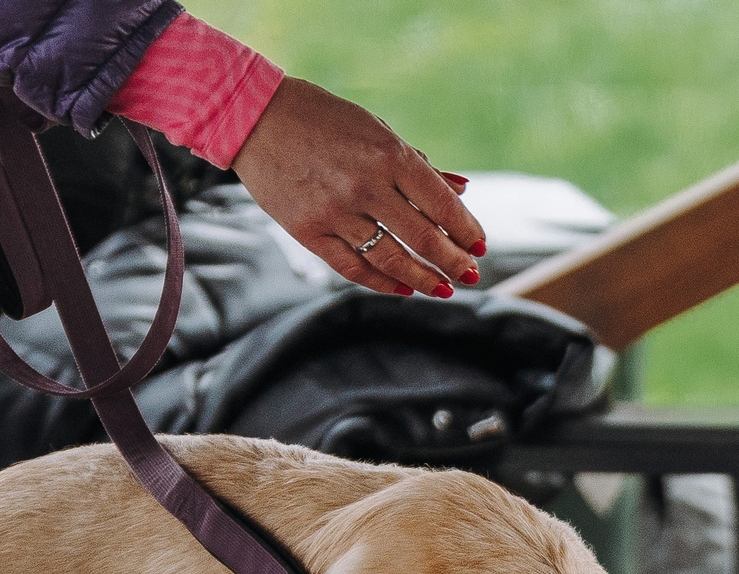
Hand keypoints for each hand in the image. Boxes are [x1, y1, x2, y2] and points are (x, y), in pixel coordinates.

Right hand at [229, 77, 485, 297]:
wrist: (258, 119)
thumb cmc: (326, 120)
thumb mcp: (377, 131)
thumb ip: (418, 164)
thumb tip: (462, 188)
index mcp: (389, 155)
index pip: (441, 204)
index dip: (465, 230)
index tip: (479, 247)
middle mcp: (365, 186)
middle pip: (422, 237)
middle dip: (452, 261)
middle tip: (471, 276)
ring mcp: (335, 212)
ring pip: (390, 259)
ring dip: (423, 279)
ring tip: (443, 289)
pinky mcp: (308, 232)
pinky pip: (352, 269)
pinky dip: (382, 283)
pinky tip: (403, 289)